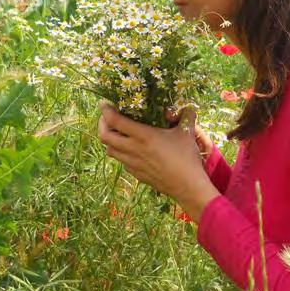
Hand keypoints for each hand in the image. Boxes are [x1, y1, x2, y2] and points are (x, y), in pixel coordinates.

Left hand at [98, 102, 219, 221]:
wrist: (187, 186)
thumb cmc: (187, 157)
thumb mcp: (187, 132)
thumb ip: (187, 115)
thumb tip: (188, 106)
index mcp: (144, 136)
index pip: (115, 121)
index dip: (105, 111)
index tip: (104, 104)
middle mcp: (134, 149)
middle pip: (104, 136)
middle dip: (101, 124)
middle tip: (107, 117)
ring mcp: (133, 164)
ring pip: (110, 150)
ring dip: (109, 140)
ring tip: (116, 132)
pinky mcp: (136, 174)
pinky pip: (121, 161)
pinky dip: (120, 152)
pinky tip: (130, 149)